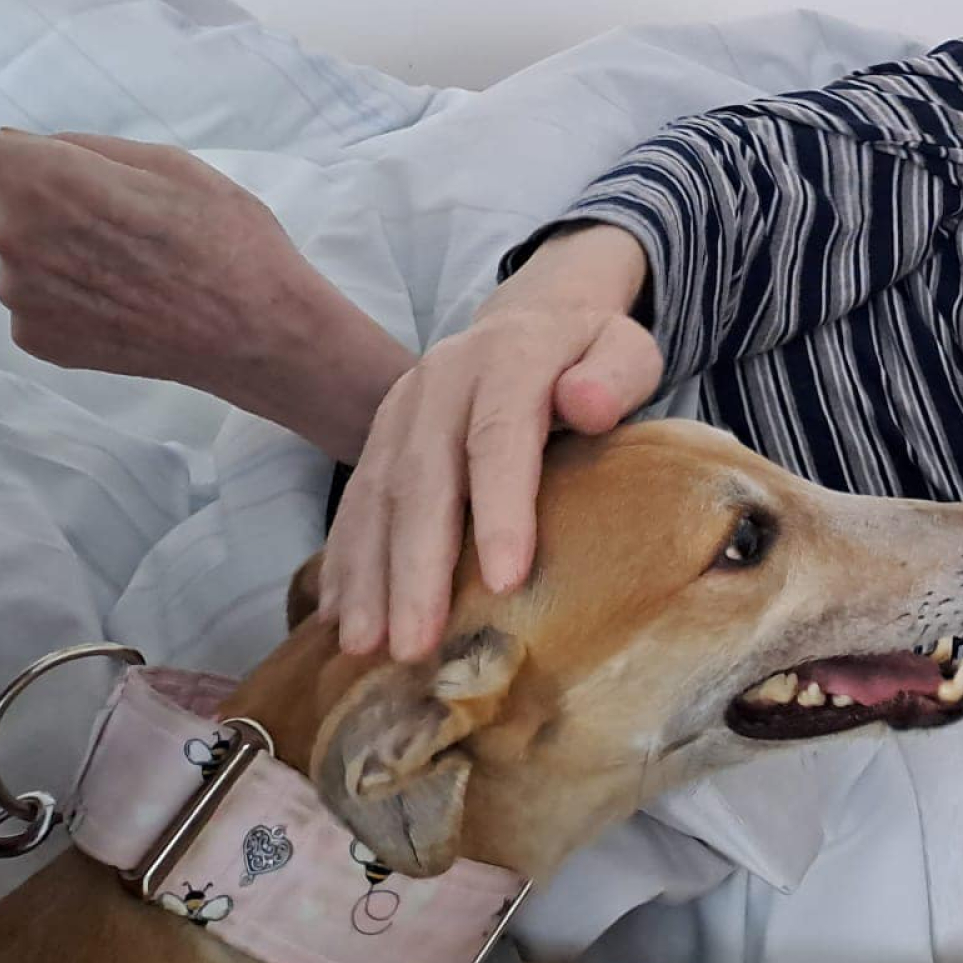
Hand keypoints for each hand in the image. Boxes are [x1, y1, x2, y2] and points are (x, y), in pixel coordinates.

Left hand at [0, 121, 413, 458]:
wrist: (256, 331)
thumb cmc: (226, 236)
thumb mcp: (169, 163)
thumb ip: (82, 146)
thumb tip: (20, 143)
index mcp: (45, 180)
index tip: (2, 147)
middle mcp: (15, 237)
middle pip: (0, 200)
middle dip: (43, 198)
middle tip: (117, 218)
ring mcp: (21, 294)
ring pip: (19, 251)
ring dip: (55, 249)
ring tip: (129, 265)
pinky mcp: (34, 337)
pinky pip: (34, 296)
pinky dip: (66, 293)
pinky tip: (121, 299)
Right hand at [324, 225, 661, 659]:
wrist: (532, 317)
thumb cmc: (589, 354)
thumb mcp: (625, 348)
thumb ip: (616, 374)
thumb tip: (588, 404)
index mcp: (508, 358)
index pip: (499, 437)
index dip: (500, 510)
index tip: (504, 583)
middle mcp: (441, 381)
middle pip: (423, 477)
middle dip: (416, 567)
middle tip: (416, 643)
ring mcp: (400, 408)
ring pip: (377, 494)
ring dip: (368, 574)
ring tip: (364, 646)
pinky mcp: (379, 435)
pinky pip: (354, 501)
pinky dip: (344, 560)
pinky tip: (337, 616)